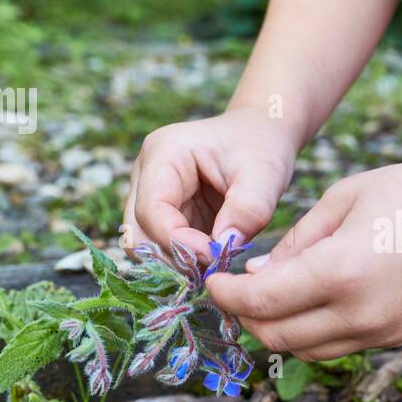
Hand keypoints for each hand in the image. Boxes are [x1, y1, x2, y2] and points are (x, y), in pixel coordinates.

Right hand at [122, 108, 297, 259]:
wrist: (262, 133)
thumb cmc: (261, 146)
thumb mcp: (263, 174)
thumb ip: (247, 210)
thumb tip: (222, 248)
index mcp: (163, 154)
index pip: (151, 210)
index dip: (178, 241)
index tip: (213, 256)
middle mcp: (147, 175)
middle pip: (138, 231)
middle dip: (172, 256)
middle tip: (211, 268)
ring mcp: (152, 195)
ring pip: (147, 245)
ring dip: (177, 262)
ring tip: (215, 263)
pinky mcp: (166, 214)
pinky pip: (164, 247)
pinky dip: (185, 260)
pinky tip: (213, 259)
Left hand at [206, 155, 401, 359]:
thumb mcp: (344, 199)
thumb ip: (296, 241)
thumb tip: (257, 273)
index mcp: (340, 272)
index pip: (260, 301)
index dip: (226, 293)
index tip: (213, 279)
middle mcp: (360, 313)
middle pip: (276, 336)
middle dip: (245, 316)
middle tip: (233, 289)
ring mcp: (382, 331)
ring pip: (305, 350)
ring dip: (278, 329)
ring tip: (268, 295)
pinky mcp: (398, 337)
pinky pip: (338, 346)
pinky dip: (313, 331)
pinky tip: (311, 300)